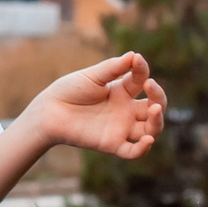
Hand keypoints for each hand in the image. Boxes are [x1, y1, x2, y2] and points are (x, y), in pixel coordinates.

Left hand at [32, 52, 166, 158]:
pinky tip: (147, 140)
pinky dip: (143, 149)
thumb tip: (135, 55)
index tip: (136, 60)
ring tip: (154, 109)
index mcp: (122, 91)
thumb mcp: (92, 76)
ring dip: (157, 122)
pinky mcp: (111, 144)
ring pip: (150, 130)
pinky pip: (132, 151)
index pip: (141, 80)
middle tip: (151, 86)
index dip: (142, 70)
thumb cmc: (69, 90)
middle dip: (159, 98)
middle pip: (154, 108)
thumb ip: (113, 68)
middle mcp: (125, 110)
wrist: (48, 111)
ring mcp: (120, 127)